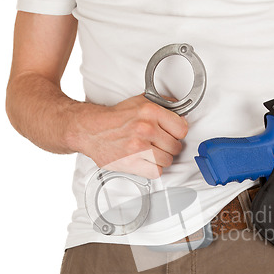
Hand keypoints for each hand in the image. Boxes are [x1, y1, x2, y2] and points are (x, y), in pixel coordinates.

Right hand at [72, 93, 187, 178]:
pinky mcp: (132, 163)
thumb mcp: (141, 102)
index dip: (178, 132)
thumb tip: (182, 114)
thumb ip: (164, 106)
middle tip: (158, 143)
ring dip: (161, 158)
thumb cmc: (116, 118)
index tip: (173, 133)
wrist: (92, 130)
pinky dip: (153, 169)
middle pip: (175, 146)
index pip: (182, 129)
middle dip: (169, 146)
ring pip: (168, 160)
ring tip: (151, 152)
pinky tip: (145, 161)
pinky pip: (156, 172)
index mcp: (150, 112)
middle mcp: (145, 128)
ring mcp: (138, 147)